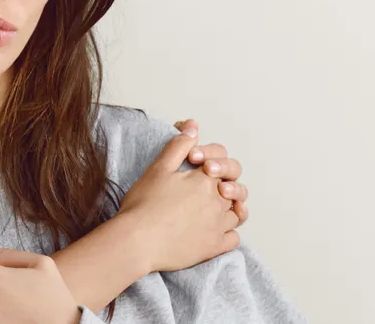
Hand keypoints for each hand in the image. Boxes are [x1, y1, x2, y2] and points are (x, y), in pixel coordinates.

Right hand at [118, 126, 240, 273]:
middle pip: (233, 186)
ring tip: (212, 206)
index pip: (221, 160)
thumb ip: (179, 146)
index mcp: (206, 180)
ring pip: (236, 213)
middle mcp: (218, 202)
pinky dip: (229, 232)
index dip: (209, 159)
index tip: (194, 163)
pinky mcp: (214, 247)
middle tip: (202, 187)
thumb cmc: (144, 205)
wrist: (138, 241)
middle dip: (221, 183)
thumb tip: (193, 127)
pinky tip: (216, 228)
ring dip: (229, 207)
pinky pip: (234, 238)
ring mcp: (219, 226)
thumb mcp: (158, 168)